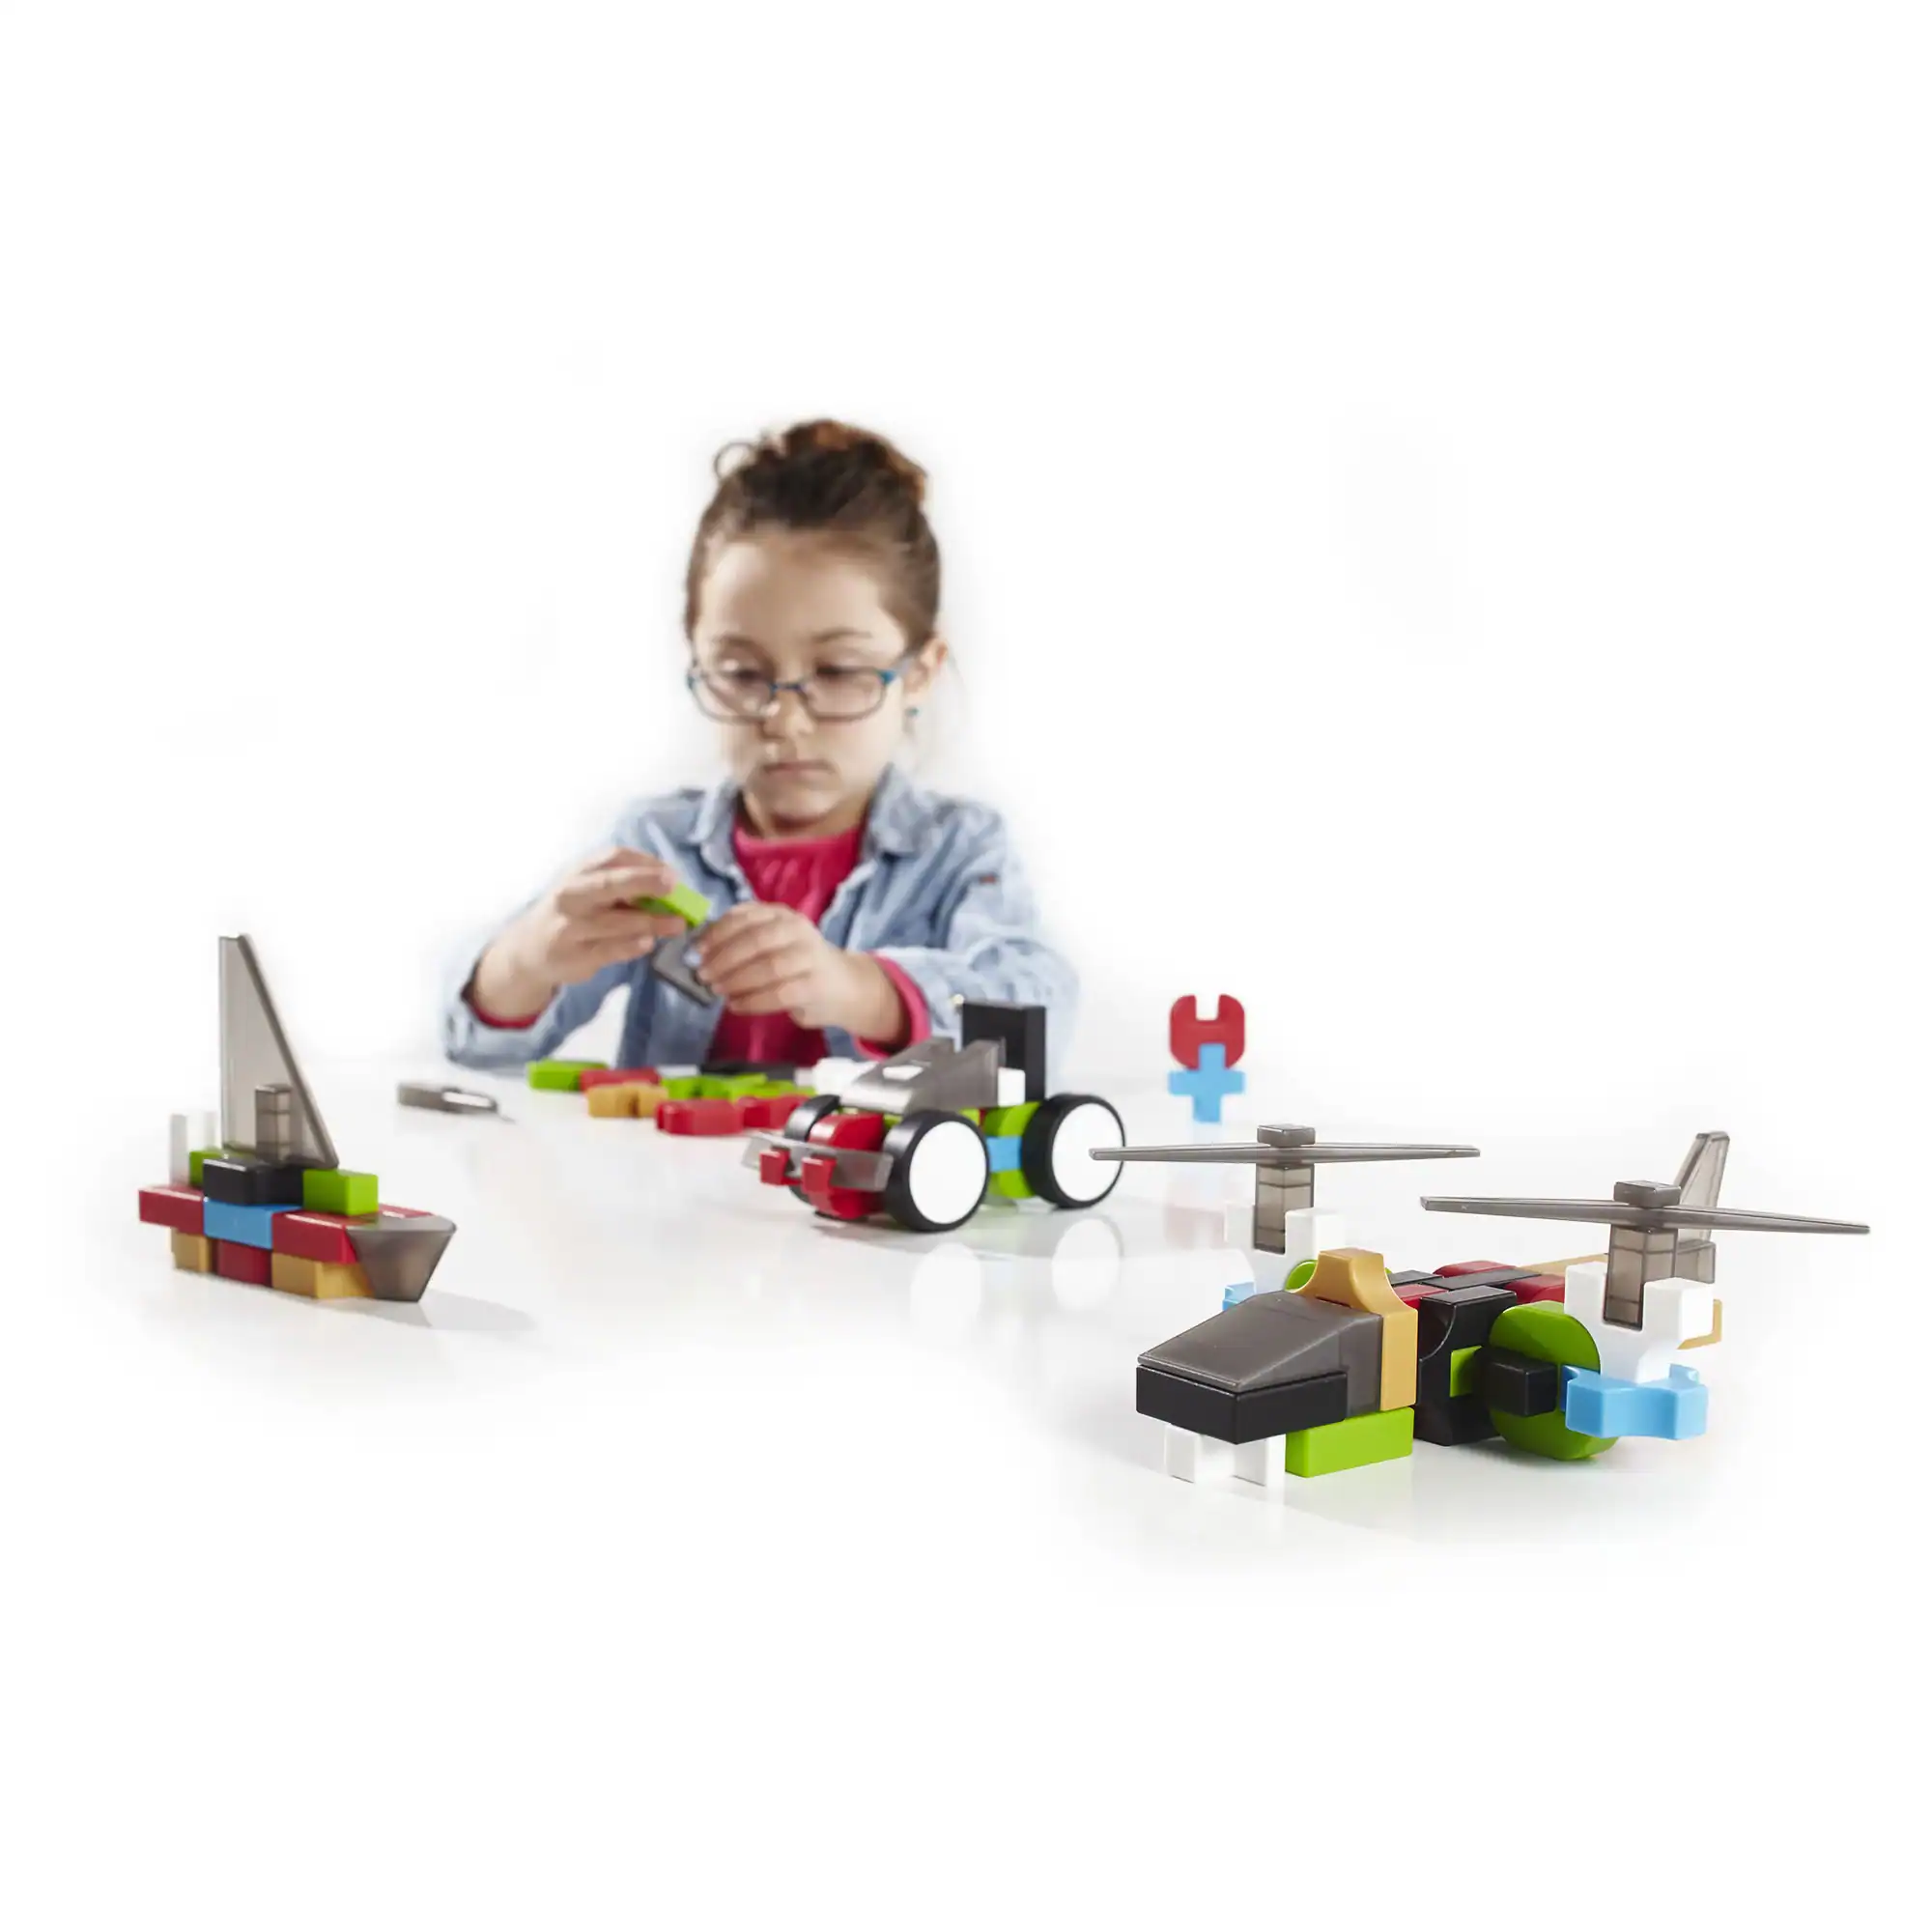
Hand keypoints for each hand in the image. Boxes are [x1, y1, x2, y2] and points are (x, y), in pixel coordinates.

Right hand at [470, 847, 697, 1019]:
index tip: (670, 872)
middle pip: (610, 884)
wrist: (528, 949)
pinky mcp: (574, 955)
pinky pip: (609, 949)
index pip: (613, 857)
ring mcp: (570, 926)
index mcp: (578, 873)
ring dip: (651, 922)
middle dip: (644, 882)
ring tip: (677, 924)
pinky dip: (632, 946)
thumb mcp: (586, 890)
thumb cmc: (570, 913)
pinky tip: (649, 942)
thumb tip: (669, 888)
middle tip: (673, 885)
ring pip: (615, 922)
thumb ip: (620, 886)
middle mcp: (571, 895)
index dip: (645, 862)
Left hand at [695, 903, 906, 1040]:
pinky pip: (779, 994)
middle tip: (703, 975)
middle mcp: (797, 930)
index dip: (717, 933)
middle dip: (724, 958)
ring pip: (768, 967)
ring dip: (736, 980)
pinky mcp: (815, 986)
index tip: (697, 951)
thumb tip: (700, 952)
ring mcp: (809, 957)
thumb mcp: (772, 941)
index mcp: (781, 914)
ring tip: (718, 991)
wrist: (844, 986)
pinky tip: (735, 1006)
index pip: (745, 916)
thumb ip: (742, 939)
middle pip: (756, 940)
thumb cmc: (797, 963)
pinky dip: (752, 1001)